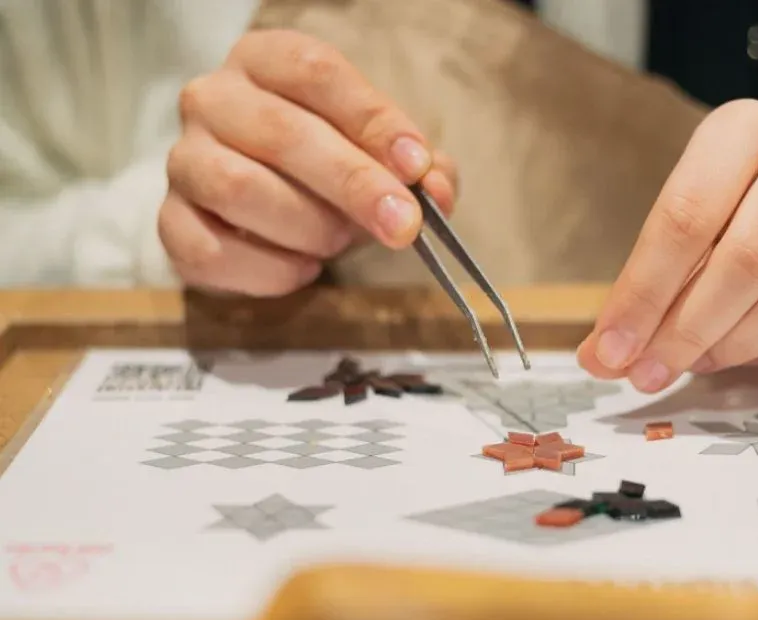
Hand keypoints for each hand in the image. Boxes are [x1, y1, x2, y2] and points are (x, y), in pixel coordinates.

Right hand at [159, 30, 457, 295]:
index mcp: (266, 62)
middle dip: (352, 184)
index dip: (372, 120)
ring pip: (238, 189)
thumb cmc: (327, 169)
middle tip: (402, 224)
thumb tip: (438, 189)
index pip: (316, 73)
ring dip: (308, 226)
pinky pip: (211, 251)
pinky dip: (269, 270)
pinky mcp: (170, 221)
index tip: (416, 164)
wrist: (263, 213)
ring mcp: (184, 160)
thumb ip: (417, 168)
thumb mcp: (378, 155)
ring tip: (339, 242)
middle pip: (280, 133)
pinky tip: (302, 268)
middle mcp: (213, 100)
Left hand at [577, 99, 757, 390]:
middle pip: (748, 260)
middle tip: (652, 372)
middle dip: (690, 331)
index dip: (644, 295)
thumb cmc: (733, 203)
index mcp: (744, 130)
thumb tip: (601, 359)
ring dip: (742, 345)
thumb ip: (643, 286)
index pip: (686, 219)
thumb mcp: (682, 221)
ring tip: (704, 358)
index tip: (611, 352)